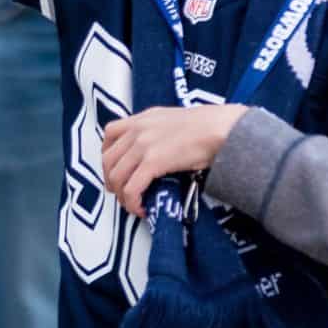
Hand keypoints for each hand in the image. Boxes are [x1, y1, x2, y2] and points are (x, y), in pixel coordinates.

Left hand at [101, 104, 247, 217]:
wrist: (219, 128)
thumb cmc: (207, 125)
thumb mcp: (173, 120)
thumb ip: (157, 131)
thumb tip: (156, 151)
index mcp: (142, 118)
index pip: (110, 134)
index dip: (108, 156)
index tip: (116, 170)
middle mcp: (137, 130)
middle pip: (108, 159)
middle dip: (112, 181)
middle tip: (121, 194)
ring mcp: (142, 145)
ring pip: (116, 176)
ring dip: (122, 196)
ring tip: (133, 205)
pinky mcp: (152, 162)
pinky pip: (131, 188)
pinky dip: (132, 203)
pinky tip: (142, 209)